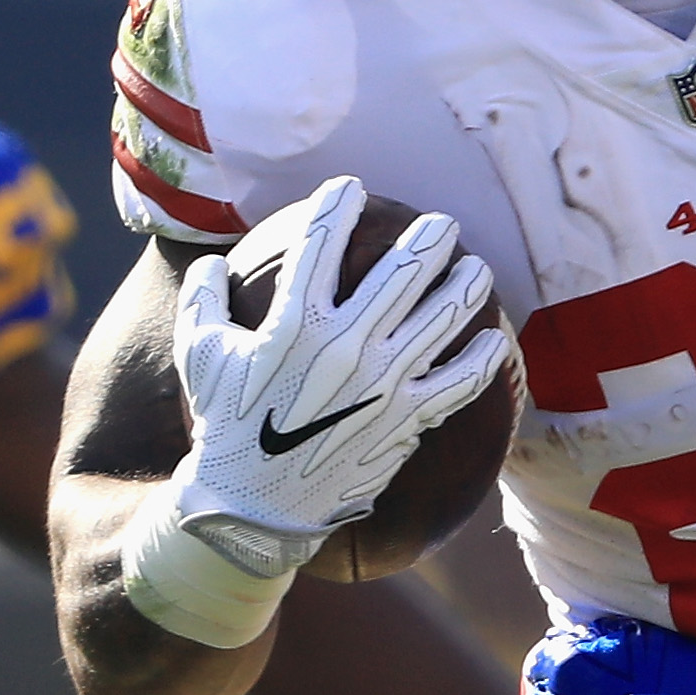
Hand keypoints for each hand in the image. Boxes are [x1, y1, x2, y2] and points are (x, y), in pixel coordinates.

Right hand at [167, 176, 507, 574]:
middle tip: (441, 226)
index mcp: (292, 324)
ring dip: (467, 285)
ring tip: (476, 268)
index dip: (338, 205)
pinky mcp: (408, 418)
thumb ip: (204, 300)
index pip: (320, 244)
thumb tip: (212, 262)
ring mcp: (383, 382)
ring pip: (442, 317)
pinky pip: (459, 381)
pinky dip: (483, 359)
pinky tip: (496, 340)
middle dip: (429, 239)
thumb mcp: (199, 355)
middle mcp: (345, 345)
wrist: (254, 506)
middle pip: (402, 272)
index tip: (352, 188)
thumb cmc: (225, 426)